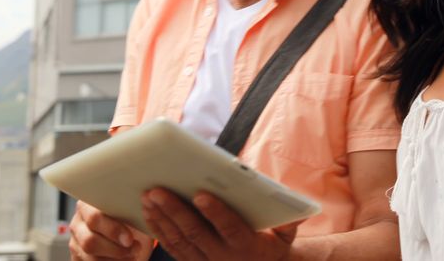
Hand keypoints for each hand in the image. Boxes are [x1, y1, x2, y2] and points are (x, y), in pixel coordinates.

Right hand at [69, 200, 153, 259]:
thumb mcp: (132, 211)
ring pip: (90, 256)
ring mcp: (76, 241)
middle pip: (90, 240)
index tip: (130, 239)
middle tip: (135, 248)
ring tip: (133, 254)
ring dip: (115, 258)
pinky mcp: (78, 257)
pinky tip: (126, 260)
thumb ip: (131, 209)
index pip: (95, 216)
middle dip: (115, 248)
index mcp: (89, 204)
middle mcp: (78, 222)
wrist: (128, 234)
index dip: (113, 230)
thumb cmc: (130, 219)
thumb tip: (145, 207)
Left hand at [142, 188, 300, 260]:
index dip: (216, 212)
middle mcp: (222, 257)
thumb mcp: (285, 238)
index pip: (230, 228)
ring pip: (178, 240)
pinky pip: (171, 247)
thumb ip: (289, 223)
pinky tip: (148, 211)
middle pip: (195, 233)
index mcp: (246, 247)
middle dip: (175, 210)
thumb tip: (296, 213)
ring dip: (161, 218)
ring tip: (147, 196)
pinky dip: (158, 229)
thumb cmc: (271, 246)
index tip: (201, 194)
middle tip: (157, 190)